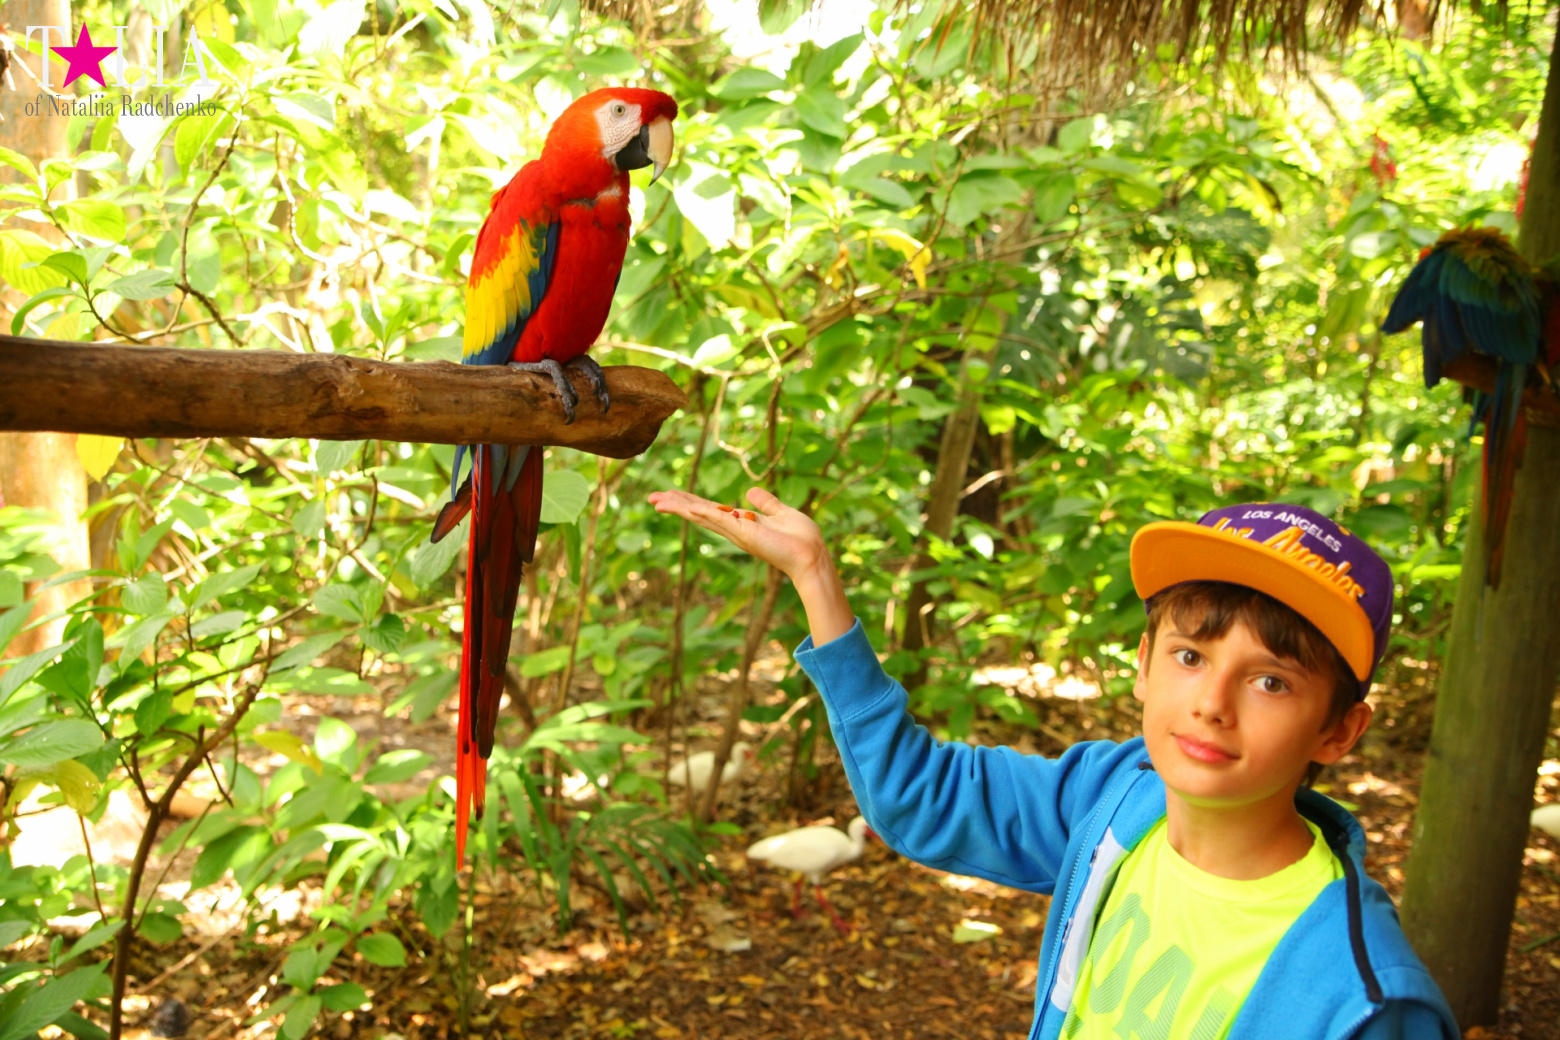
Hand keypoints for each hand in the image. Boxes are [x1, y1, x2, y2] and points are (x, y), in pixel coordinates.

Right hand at [647, 487, 825, 582]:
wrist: (812, 556)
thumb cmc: (801, 539)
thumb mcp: (781, 512)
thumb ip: (766, 503)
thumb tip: (750, 491)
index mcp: (741, 523)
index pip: (710, 510)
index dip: (690, 502)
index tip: (671, 495)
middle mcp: (734, 529)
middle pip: (699, 514)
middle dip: (676, 505)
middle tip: (652, 498)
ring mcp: (737, 532)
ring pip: (702, 516)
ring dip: (679, 508)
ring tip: (657, 501)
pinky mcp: (744, 533)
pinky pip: (719, 519)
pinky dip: (702, 512)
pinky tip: (685, 506)